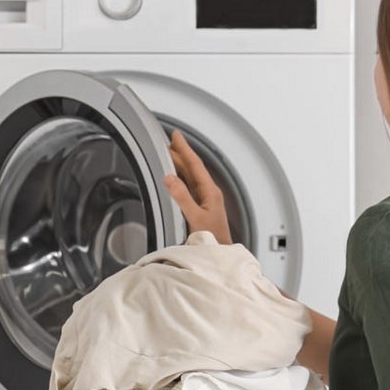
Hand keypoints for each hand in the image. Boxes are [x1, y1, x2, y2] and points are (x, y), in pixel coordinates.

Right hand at [165, 130, 232, 244]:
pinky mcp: (202, 208)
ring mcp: (206, 200)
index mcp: (210, 192)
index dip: (185, 149)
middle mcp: (209, 193)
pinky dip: (180, 179)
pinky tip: (174, 178)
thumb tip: (170, 178)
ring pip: (191, 177)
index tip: (176, 136)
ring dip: (180, 165)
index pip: (195, 164)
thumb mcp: (195, 217)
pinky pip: (189, 187)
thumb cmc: (213, 239)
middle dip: (181, 153)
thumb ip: (182, 197)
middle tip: (170, 141)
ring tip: (169, 155)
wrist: (220, 253)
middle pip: (193, 168)